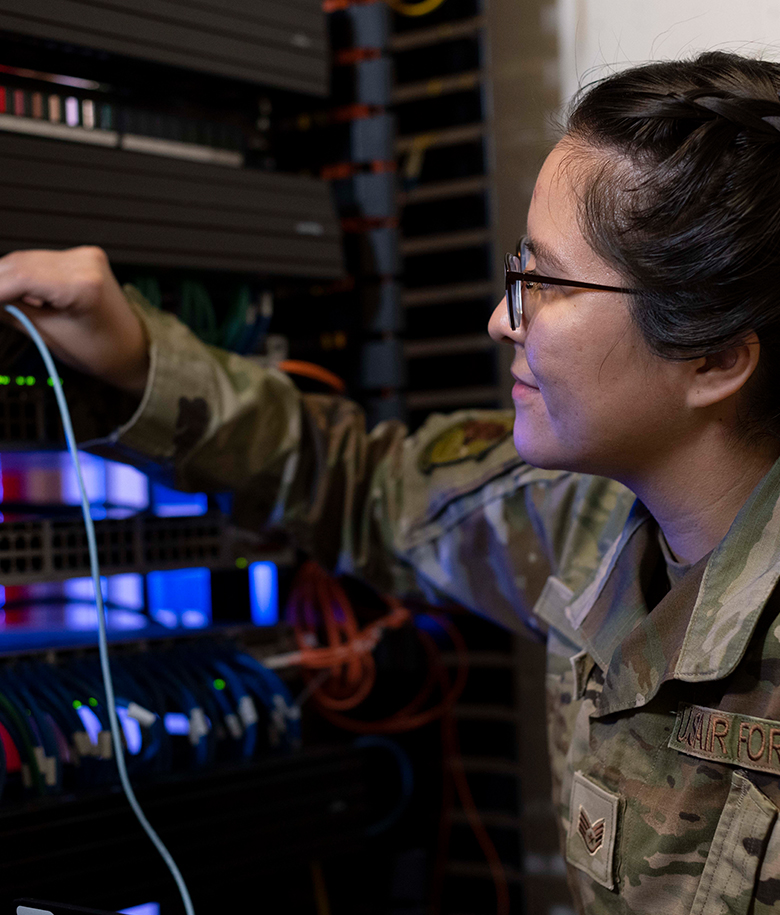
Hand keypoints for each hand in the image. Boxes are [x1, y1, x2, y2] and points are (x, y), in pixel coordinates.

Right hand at [0, 246, 148, 393]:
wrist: (135, 349)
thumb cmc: (105, 351)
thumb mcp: (50, 336)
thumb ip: (13, 312)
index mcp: (83, 284)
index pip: (18, 277)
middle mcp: (86, 262)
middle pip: (17, 263)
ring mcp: (85, 256)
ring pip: (24, 260)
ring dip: (5, 279)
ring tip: (5, 305)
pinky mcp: (82, 257)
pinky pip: (39, 262)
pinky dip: (22, 277)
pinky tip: (17, 296)